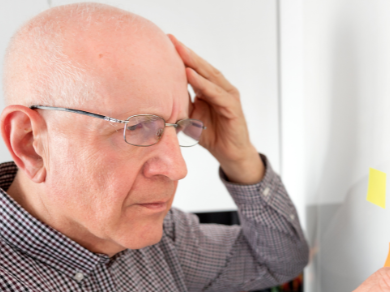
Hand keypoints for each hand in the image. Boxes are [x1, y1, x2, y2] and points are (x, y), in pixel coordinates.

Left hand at [168, 34, 263, 184]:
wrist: (229, 154)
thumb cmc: (210, 135)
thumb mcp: (190, 117)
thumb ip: (180, 104)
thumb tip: (157, 98)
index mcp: (210, 89)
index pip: (195, 68)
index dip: (182, 56)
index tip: (165, 42)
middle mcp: (220, 88)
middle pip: (202, 67)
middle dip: (186, 53)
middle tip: (171, 39)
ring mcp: (228, 97)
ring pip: (210, 76)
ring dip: (194, 63)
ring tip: (180, 51)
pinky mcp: (232, 108)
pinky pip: (217, 93)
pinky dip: (203, 84)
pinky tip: (190, 74)